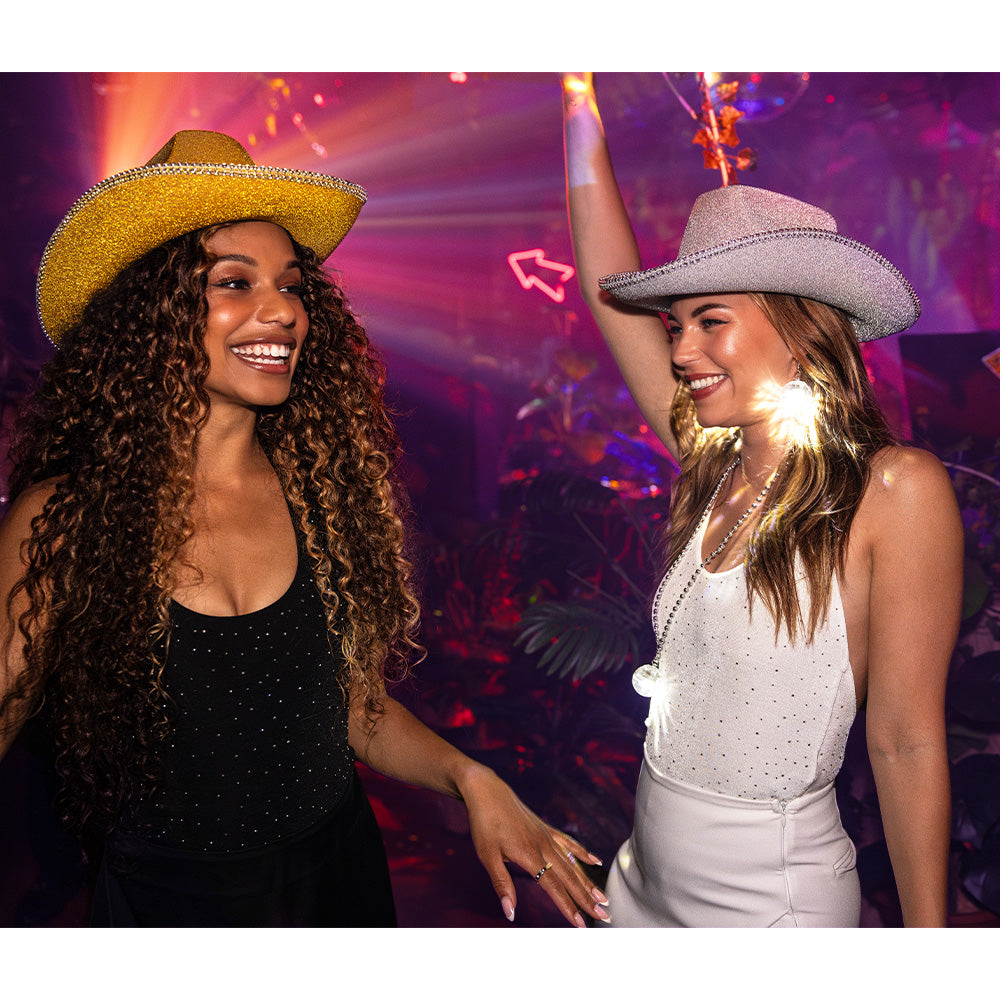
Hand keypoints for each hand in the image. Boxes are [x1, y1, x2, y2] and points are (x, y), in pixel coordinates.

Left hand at [456, 762, 608, 926]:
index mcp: (530, 855)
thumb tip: (510, 913)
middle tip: (605, 916)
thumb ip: (502, 884)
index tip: (581, 925)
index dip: (568, 907)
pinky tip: (595, 860)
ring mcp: (546, 836)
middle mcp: (543, 846)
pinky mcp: (545, 828)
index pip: (553, 887)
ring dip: (588, 881)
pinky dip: (582, 853)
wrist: (486, 790)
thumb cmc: (484, 823)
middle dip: (587, 899)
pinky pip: (568, 843)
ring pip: (572, 863)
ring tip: (603, 897)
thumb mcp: (487, 856)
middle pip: (570, 877)